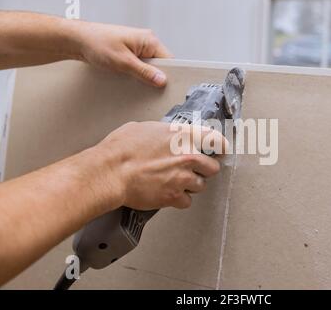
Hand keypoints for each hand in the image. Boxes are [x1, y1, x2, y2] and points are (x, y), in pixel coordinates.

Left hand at [73, 21, 172, 86]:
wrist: (78, 40)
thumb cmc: (97, 43)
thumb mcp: (124, 62)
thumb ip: (145, 72)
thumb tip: (161, 80)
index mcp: (149, 40)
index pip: (169, 60)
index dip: (167, 75)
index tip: (163, 87)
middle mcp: (145, 42)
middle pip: (160, 65)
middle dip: (153, 77)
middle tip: (144, 84)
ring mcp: (137, 48)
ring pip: (149, 67)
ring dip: (142, 76)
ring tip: (130, 77)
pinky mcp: (130, 54)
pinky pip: (139, 67)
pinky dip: (135, 74)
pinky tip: (127, 76)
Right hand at [93, 121, 227, 209]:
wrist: (109, 172)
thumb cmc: (121, 149)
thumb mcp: (144, 128)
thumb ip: (163, 133)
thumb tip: (164, 136)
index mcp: (183, 136)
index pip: (215, 139)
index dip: (220, 145)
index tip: (221, 149)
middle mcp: (188, 156)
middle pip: (213, 167)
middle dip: (205, 170)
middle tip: (194, 170)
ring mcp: (183, 177)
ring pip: (201, 186)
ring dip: (191, 186)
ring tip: (176, 183)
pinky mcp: (174, 196)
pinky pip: (187, 201)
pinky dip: (180, 200)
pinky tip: (169, 195)